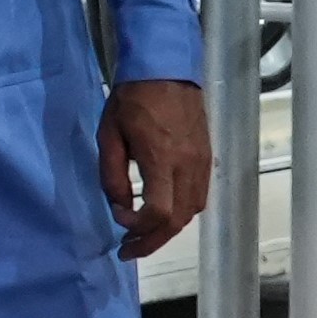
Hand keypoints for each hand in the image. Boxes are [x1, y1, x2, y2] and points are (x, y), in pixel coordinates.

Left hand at [97, 77, 212, 263]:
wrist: (166, 68)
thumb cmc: (132, 99)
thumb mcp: (109, 135)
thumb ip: (112, 175)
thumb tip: (120, 206)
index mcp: (162, 158)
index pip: (158, 212)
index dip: (137, 226)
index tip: (119, 219)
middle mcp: (188, 165)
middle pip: (178, 221)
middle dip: (152, 241)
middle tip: (128, 249)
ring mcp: (202, 162)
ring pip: (192, 212)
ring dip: (168, 230)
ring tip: (144, 235)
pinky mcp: (208, 157)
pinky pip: (199, 197)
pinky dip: (182, 213)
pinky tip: (164, 212)